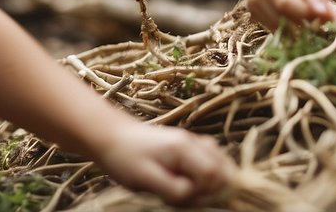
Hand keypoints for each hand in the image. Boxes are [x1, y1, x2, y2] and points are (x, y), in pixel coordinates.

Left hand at [94, 122, 234, 206]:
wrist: (112, 136)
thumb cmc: (125, 157)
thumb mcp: (144, 178)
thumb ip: (172, 188)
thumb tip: (193, 193)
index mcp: (184, 148)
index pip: (214, 174)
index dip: (205, 194)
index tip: (183, 200)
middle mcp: (194, 142)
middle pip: (224, 170)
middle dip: (210, 190)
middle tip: (183, 197)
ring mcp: (194, 143)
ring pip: (221, 166)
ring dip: (209, 184)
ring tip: (184, 191)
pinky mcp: (191, 147)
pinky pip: (212, 162)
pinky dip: (206, 176)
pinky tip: (186, 183)